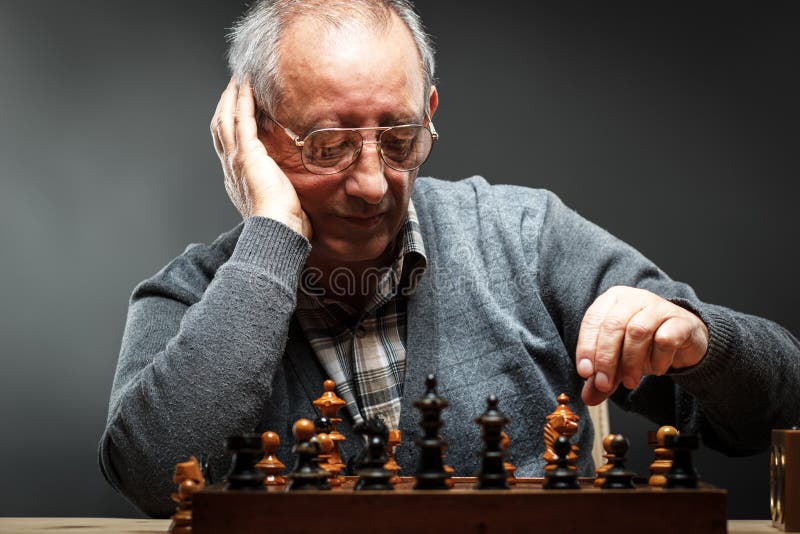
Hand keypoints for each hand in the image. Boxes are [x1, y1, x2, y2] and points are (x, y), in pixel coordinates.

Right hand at [210, 77, 311, 238]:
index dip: (230, 127)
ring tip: (238, 80)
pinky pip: (241, 119)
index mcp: (237, 180)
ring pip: (225, 119)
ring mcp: (236, 160)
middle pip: (220, 128)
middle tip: (232, 87)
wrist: (277, 231)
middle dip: (225, 106)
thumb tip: (299, 193)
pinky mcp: (246, 154)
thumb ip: (284, 192)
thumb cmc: (284, 226)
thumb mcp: (281, 204)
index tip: (236, 113)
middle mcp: (231, 168)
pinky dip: (242, 100)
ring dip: (231, 97)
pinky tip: (246, 85)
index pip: (229, 146)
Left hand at [575, 286, 708, 404]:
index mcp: (612, 301)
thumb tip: (588, 398)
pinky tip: (657, 369)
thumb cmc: (646, 344)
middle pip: (613, 325)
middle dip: (606, 358)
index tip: (585, 373)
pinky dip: (657, 359)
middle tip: (604, 384)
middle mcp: (633, 299)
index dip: (586, 347)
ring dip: (630, 362)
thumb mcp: (618, 361)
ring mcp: (658, 306)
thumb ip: (602, 377)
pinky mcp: (680, 320)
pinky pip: (665, 339)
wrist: (685, 340)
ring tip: (630, 382)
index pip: (593, 321)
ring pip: (637, 331)